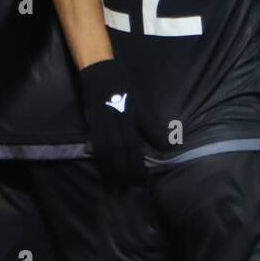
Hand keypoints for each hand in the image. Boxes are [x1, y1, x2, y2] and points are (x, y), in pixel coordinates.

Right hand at [77, 59, 146, 185]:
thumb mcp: (142, 105)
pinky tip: (101, 166)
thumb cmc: (124, 89)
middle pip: (120, 151)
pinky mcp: (92, 123)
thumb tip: (167, 145)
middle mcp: (117, 122)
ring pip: (107, 149)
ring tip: (114, 183)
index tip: (139, 178)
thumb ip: (152, 126)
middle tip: (127, 187)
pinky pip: (95, 143)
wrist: (101, 73)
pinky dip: (98, 156)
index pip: (134, 146)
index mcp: (131, 118)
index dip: (136, 163)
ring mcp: (103, 123)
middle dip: (124, 170)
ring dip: (111, 168)